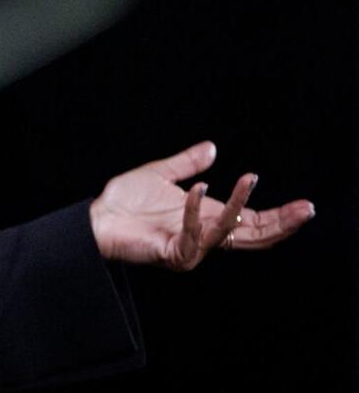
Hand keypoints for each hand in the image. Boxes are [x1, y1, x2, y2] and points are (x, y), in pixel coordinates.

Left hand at [87, 140, 314, 269]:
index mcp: (207, 219)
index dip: (279, 215)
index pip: (253, 222)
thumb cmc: (124, 201)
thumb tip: (213, 147)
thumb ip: (188, 164)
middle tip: (304, 208)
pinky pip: (194, 235)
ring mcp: (191, 247)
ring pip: (228, 233)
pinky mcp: (174, 254)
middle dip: (281, 223)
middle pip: (253, 235)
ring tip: (248, 180)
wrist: (96, 217)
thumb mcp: (160, 174)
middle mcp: (204, 236)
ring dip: (240, 206)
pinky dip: (197, 211)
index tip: (304, 204)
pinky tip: (200, 189)